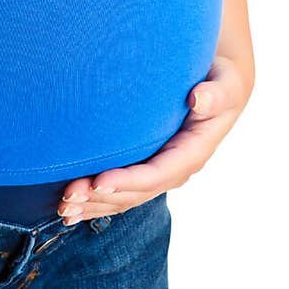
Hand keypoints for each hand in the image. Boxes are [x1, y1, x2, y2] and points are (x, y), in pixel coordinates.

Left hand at [56, 55, 253, 222]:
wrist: (220, 85)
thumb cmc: (221, 80)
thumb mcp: (225, 84)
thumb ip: (216, 93)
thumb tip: (199, 99)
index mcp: (193, 153)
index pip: (156, 175)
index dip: (128, 182)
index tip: (98, 182)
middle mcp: (175, 168)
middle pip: (135, 193)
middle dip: (101, 199)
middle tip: (68, 198)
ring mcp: (160, 169)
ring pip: (125, 197)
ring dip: (94, 204)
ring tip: (63, 208)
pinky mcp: (147, 163)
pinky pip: (121, 187)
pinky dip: (96, 197)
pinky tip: (70, 204)